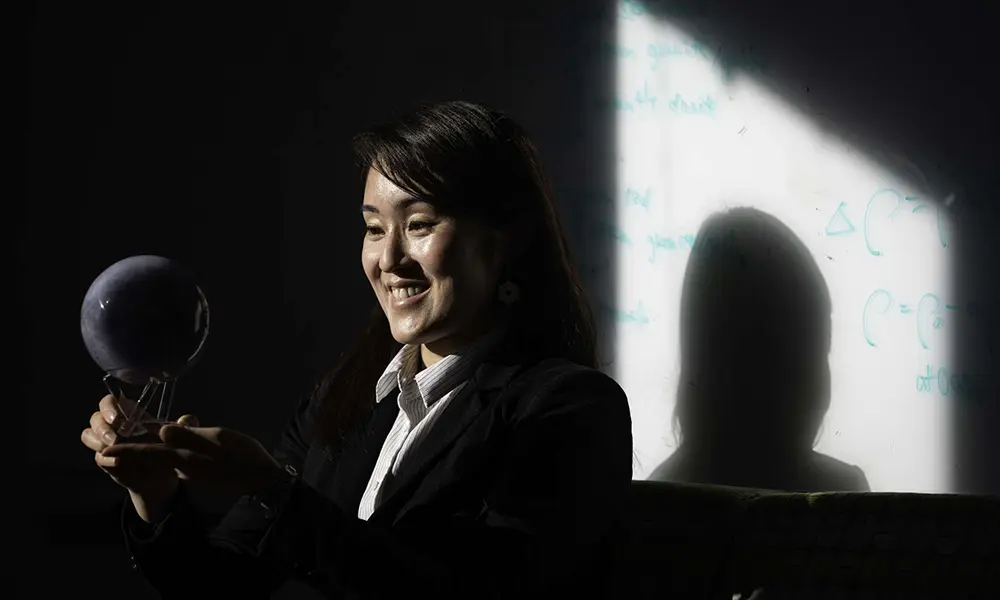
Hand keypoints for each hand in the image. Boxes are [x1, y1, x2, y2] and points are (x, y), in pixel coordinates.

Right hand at [81, 394, 191, 521]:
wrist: (161, 477)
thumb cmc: (167, 450)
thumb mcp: (178, 437)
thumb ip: (184, 426)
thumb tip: (187, 419)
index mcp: (129, 414)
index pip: (109, 402)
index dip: (108, 407)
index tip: (117, 418)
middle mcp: (113, 426)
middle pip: (95, 418)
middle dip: (102, 427)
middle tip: (115, 438)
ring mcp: (106, 443)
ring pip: (88, 434)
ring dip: (98, 440)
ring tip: (114, 447)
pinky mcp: (105, 460)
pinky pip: (97, 457)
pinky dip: (105, 459)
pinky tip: (118, 462)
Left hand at [100, 421, 290, 497]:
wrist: (262, 480)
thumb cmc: (244, 456)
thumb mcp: (218, 438)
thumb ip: (189, 435)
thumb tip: (162, 431)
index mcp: (186, 458)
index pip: (149, 453)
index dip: (126, 452)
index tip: (104, 452)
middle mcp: (184, 466)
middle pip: (153, 457)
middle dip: (131, 453)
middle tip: (109, 448)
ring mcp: (192, 471)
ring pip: (164, 458)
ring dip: (147, 452)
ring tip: (133, 442)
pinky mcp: (200, 472)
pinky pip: (177, 461)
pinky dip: (166, 454)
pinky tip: (167, 444)